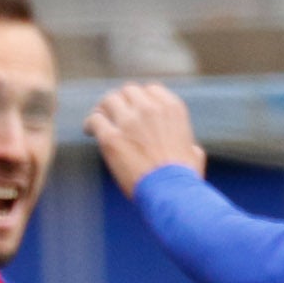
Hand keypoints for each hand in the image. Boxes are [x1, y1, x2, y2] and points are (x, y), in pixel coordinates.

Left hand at [84, 81, 205, 194]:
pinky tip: (89, 131)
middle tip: (112, 113)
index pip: (150, 89)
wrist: (171, 193)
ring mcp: (129, 122)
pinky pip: (95, 120)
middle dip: (120, 101)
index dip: (139, 98)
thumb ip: (189, 144)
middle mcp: (150, 109)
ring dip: (103, 109)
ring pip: (109, 100)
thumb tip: (190, 149)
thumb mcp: (194, 154)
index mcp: (172, 109)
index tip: (133, 108)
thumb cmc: (184, 179)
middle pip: (128, 91)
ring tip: (98, 120)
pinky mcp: (111, 138)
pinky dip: (90, 124)